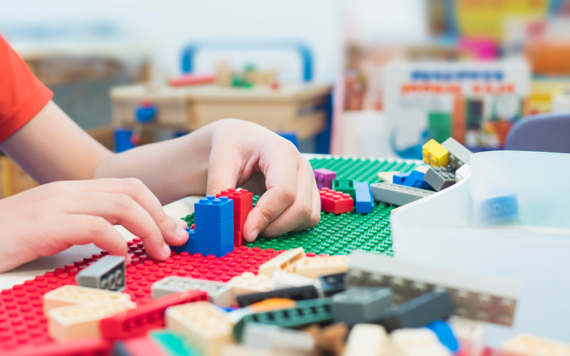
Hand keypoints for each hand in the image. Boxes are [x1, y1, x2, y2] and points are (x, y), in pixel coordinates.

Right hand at [0, 178, 187, 271]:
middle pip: (132, 190)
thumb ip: (85, 224)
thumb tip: (121, 239)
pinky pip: (94, 226)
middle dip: (161, 215)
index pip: (128, 186)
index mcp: (74, 191)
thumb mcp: (55, 225)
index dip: (157, 206)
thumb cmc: (9, 237)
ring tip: (159, 251)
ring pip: (120, 205)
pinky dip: (116, 240)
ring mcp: (57, 205)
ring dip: (149, 229)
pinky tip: (123, 255)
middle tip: (176, 240)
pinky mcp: (45, 225)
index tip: (172, 229)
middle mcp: (69, 191)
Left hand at [206, 119, 320, 241]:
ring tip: (257, 224)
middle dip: (274, 227)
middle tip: (247, 231)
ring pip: (308, 216)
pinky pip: (309, 218)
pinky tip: (268, 220)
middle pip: (301, 208)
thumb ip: (220, 190)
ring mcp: (309, 179)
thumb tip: (219, 219)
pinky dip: (289, 227)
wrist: (242, 139)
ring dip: (283, 228)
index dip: (266, 216)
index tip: (246, 232)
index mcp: (281, 152)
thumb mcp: (220, 163)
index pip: (284, 191)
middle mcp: (301, 165)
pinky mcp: (309, 193)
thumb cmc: (233, 146)